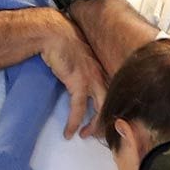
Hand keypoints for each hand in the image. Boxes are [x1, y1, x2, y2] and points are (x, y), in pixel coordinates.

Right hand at [40, 9, 107, 138]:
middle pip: (112, 103)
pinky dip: (74, 123)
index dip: (112, 108)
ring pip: (100, 109)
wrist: (54, 33)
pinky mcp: (79, 83)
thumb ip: (87, 69)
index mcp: (103, 69)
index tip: (107, 119)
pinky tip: (69, 132)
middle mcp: (102, 75)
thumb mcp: (82, 58)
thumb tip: (84, 80)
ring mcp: (93, 79)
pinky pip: (79, 109)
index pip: (114, 92)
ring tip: (84, 135)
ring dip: (93, 126)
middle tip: (100, 133)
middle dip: (107, 121)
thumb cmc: (65, 43)